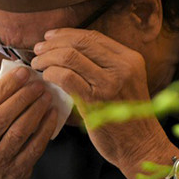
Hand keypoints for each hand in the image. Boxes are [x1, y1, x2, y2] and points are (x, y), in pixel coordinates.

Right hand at [0, 67, 57, 178]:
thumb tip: (17, 76)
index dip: (6, 86)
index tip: (23, 72)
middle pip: (2, 116)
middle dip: (22, 97)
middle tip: (39, 84)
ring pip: (19, 131)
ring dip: (35, 110)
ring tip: (47, 96)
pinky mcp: (17, 171)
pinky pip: (34, 147)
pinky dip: (45, 129)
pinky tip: (52, 115)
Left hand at [31, 28, 165, 167]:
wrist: (141, 145)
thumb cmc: (127, 115)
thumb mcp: (125, 81)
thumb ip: (104, 64)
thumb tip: (68, 48)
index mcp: (130, 59)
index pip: (92, 36)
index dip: (66, 33)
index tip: (50, 37)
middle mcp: (122, 67)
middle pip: (79, 42)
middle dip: (53, 43)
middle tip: (38, 49)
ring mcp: (109, 83)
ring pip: (69, 57)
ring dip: (47, 57)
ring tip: (37, 63)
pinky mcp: (95, 100)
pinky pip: (66, 77)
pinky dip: (51, 72)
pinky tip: (46, 77)